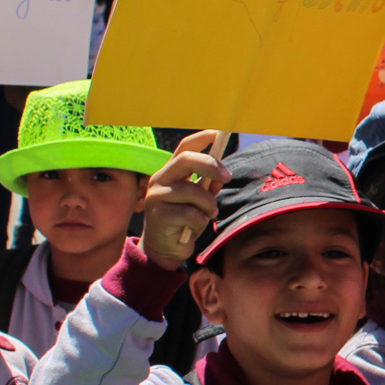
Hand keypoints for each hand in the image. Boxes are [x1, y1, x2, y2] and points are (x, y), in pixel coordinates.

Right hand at [139, 130, 227, 269]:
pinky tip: (192, 228)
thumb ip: (208, 186)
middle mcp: (160, 180)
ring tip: (207, 215)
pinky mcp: (159, 215)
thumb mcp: (198, 201)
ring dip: (209, 205)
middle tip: (227, 176)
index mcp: (170, 172)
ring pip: (194, 192)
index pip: (184, 148)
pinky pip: (192, 214)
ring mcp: (157, 197)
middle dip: (210, 165)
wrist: (163, 250)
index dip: (201, 138)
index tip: (218, 134)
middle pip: (187, 160)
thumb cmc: (183, 221)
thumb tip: (222, 175)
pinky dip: (200, 222)